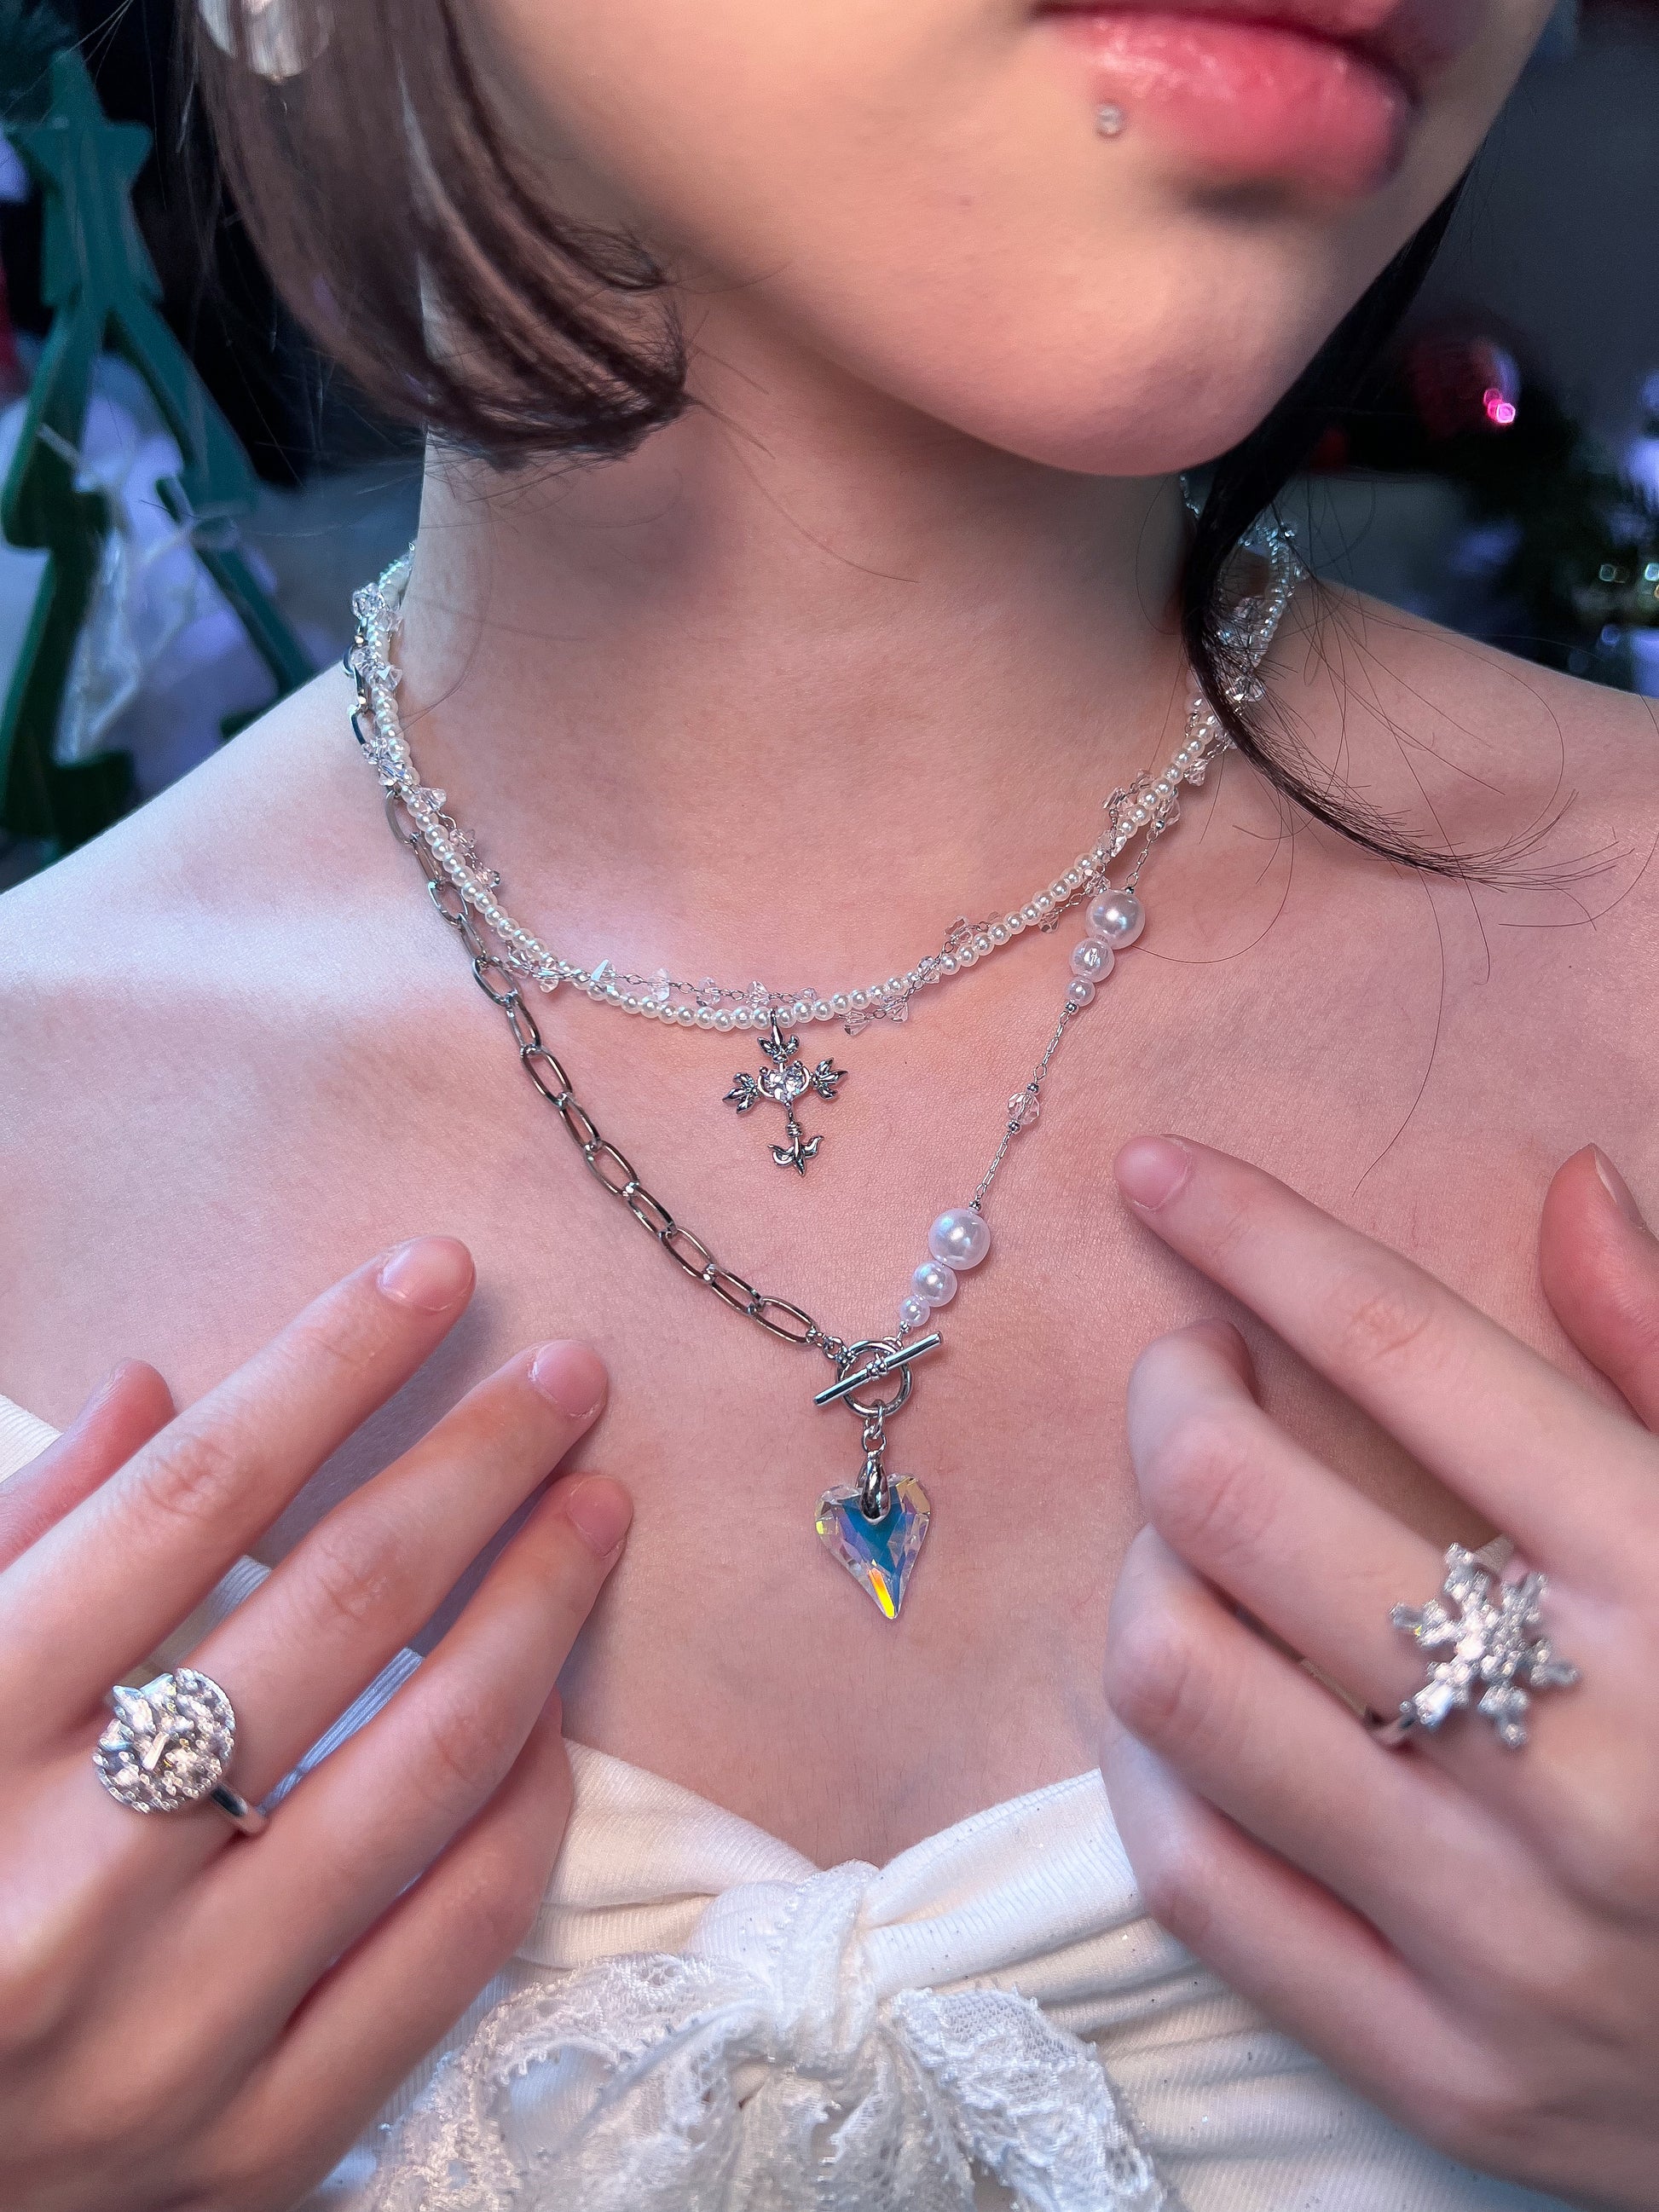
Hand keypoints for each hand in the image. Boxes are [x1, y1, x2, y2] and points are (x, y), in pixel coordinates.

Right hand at [0, 1240, 629, 2211]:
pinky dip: (524, 1806)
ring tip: (595, 1509)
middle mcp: (68, 1887)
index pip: (185, 1503)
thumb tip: (168, 1391)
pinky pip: (452, 1942)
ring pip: (429, 1766)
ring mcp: (174, 2031)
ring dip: (538, 1609)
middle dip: (474, 1464)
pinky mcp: (258, 2142)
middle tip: (568, 1374)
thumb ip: (20, 1540)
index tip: (431, 1273)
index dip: (325, 1364)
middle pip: (336, 1609)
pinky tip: (549, 1711)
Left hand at [1101, 1139, 1658, 2211]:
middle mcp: (1582, 1750)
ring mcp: (1501, 1929)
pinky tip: (1190, 1699)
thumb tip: (1570, 1190)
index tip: (1160, 1173)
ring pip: (1182, 1680)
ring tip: (1195, 1538)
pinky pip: (1197, 1878)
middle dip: (1172, 1396)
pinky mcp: (1446, 2067)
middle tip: (1194, 1371)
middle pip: (1238, 1502)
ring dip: (1145, 1569)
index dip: (1256, 1233)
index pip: (1405, 1346)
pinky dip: (1150, 1760)